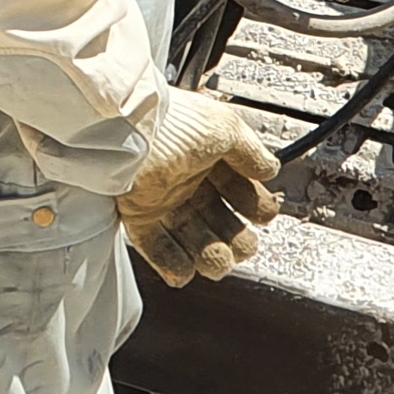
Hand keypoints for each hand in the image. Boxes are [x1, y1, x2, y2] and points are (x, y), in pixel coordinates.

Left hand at [117, 86, 283, 285]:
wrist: (125, 131)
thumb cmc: (172, 122)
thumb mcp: (225, 127)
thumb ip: (251, 152)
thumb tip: (269, 169)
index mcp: (207, 153)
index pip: (238, 187)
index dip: (254, 204)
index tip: (264, 216)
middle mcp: (186, 178)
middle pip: (218, 219)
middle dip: (237, 238)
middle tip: (245, 246)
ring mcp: (161, 198)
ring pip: (192, 238)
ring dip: (210, 256)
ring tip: (219, 261)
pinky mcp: (137, 215)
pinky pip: (156, 247)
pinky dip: (172, 264)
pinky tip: (186, 272)